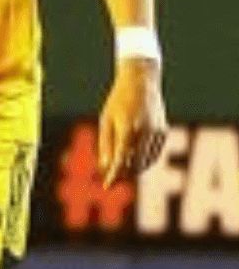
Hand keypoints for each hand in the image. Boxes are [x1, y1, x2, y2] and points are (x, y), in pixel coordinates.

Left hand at [98, 58, 167, 184]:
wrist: (140, 83)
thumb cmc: (117, 101)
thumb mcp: (106, 120)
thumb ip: (105, 144)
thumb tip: (104, 167)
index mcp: (127, 128)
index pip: (120, 159)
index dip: (114, 174)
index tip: (107, 186)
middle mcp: (144, 132)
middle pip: (135, 163)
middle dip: (124, 174)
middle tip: (113, 179)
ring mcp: (157, 132)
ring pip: (147, 160)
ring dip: (135, 169)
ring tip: (123, 173)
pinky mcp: (163, 131)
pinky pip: (155, 153)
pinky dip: (146, 160)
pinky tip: (136, 163)